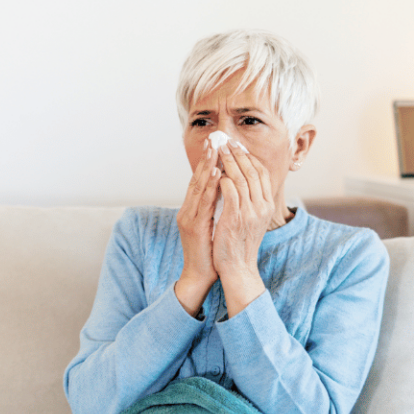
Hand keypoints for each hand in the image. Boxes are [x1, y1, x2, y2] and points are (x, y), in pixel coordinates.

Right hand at [175, 141, 220, 315]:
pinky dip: (210, 187)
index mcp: (192, 210)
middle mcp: (188, 210)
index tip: (216, 145)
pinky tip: (217, 174)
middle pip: (197, 179)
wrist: (199, 275)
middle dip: (206, 159)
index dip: (207, 163)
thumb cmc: (209, 251)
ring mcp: (189, 218)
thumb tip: (225, 191)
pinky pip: (204, 203)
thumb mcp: (212, 224)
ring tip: (215, 150)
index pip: (200, 181)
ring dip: (206, 167)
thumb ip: (215, 208)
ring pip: (198, 187)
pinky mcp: (194, 227)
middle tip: (214, 139)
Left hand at [213, 140, 273, 315]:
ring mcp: (250, 212)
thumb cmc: (240, 244)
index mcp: (267, 206)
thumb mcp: (251, 220)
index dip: (249, 157)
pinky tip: (215, 171)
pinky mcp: (235, 219)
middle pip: (252, 171)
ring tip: (219, 149)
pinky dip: (223, 179)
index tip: (237, 145)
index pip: (262, 173)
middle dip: (238, 153)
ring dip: (228, 161)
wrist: (237, 269)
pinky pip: (230, 191)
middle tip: (226, 140)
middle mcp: (262, 207)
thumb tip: (242, 181)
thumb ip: (250, 201)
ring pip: (241, 177)